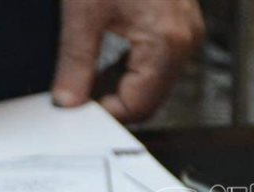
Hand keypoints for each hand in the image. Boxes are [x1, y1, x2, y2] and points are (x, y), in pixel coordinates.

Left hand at [52, 0, 203, 123]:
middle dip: (113, 104)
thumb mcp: (83, 14)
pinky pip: (157, 61)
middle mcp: (184, 38)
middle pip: (150, 99)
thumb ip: (75, 63)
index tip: (76, 112)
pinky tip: (103, 64)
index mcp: (166, 42)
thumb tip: (68, 100)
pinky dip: (130, 69)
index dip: (105, 115)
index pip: (138, 106)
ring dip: (120, 88)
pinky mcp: (177, 21)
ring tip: (85, 82)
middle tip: (76, 100)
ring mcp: (185, 30)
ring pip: (154, 82)